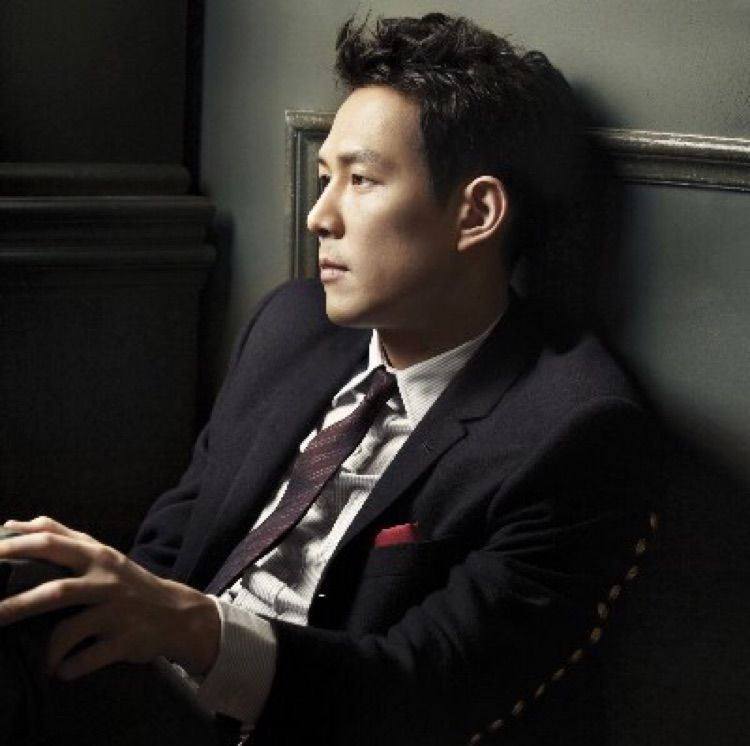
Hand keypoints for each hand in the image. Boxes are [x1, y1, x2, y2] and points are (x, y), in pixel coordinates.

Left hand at [0, 516, 218, 680]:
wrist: (177, 614)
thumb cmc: (130, 583)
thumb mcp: (104, 554)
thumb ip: (65, 537)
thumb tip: (20, 522)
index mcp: (98, 556)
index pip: (51, 544)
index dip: (17, 547)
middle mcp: (106, 581)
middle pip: (55, 590)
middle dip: (16, 603)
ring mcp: (115, 612)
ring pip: (68, 631)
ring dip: (46, 649)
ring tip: (38, 661)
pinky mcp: (123, 641)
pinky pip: (84, 660)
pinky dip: (68, 668)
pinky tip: (63, 670)